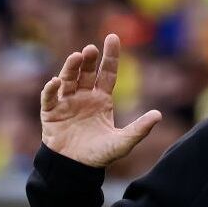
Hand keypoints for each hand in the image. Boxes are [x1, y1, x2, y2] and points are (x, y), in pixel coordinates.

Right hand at [40, 34, 161, 167]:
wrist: (75, 169)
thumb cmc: (99, 154)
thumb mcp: (123, 142)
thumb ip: (139, 129)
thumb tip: (158, 115)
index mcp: (101, 99)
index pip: (107, 72)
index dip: (110, 56)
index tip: (112, 37)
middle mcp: (83, 97)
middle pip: (85, 73)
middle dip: (87, 60)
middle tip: (90, 49)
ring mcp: (66, 103)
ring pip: (67, 80)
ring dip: (70, 68)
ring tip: (77, 57)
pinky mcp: (51, 113)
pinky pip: (49, 98)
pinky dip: (51, 89)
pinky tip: (56, 82)